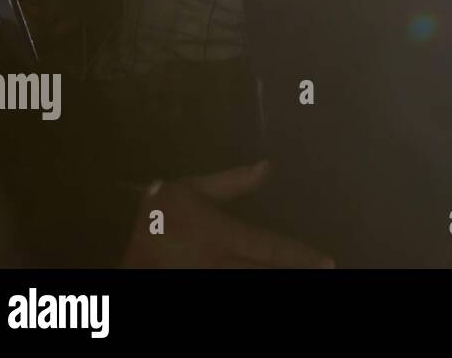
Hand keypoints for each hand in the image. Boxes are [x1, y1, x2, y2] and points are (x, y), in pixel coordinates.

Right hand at [121, 161, 334, 267]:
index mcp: (226, 237)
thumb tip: (268, 164)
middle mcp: (223, 263)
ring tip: (303, 279)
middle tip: (325, 274)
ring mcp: (211, 280)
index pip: (272, 249)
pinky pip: (231, 287)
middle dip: (294, 274)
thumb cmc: (160, 216)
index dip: (301, 256)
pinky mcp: (202, 287)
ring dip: (277, 282)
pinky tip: (267, 281)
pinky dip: (253, 287)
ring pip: (252, 283)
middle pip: (266, 274)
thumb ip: (232, 182)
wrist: (123, 251)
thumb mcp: (192, 190)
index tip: (328, 261)